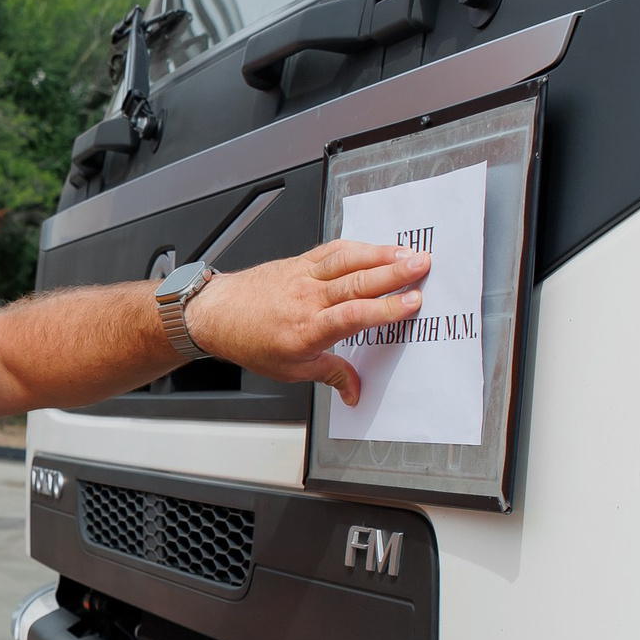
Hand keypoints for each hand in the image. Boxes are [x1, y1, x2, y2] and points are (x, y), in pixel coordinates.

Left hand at [184, 241, 431, 405]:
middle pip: (357, 282)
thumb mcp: (291, 370)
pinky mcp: (299, 262)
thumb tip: (355, 393)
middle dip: (393, 273)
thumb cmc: (249, 341)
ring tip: (409, 252)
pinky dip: (357, 246)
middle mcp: (307, 299)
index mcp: (307, 330)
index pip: (354, 315)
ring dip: (380, 253)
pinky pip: (332, 251)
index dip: (386, 308)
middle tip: (423, 266)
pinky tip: (376, 246)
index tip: (413, 302)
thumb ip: (331, 375)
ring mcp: (303, 276)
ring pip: (347, 261)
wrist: (216, 314)